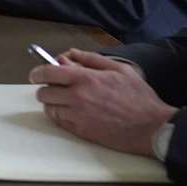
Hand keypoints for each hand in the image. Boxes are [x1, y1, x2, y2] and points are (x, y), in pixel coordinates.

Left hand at [29, 49, 176, 156]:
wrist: (150, 127)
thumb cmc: (139, 98)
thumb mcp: (119, 69)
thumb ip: (91, 59)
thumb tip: (70, 54)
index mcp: (86, 79)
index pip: (49, 72)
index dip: (38, 72)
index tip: (35, 74)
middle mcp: (77, 97)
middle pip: (44, 92)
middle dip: (46, 88)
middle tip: (56, 87)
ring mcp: (77, 116)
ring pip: (50, 108)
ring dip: (53, 103)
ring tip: (65, 100)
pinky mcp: (81, 131)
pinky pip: (59, 122)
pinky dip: (61, 116)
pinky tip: (72, 112)